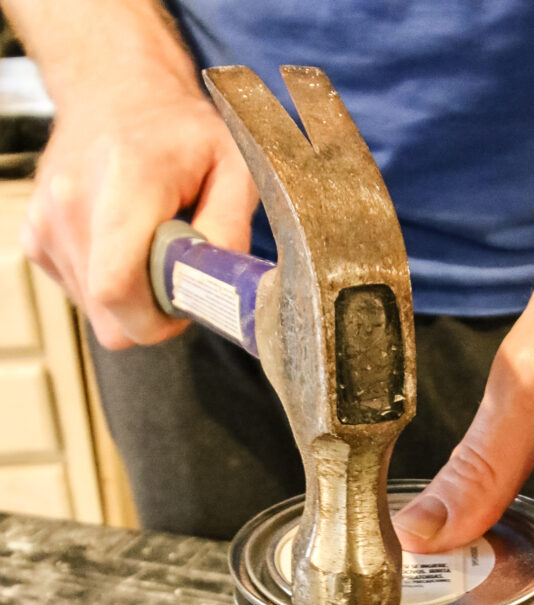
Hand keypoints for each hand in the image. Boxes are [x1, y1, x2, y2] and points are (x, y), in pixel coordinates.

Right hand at [21, 74, 257, 348]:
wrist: (115, 91)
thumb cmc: (179, 132)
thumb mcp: (233, 168)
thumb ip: (231, 232)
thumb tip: (219, 288)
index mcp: (126, 183)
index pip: (117, 288)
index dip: (156, 320)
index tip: (183, 302)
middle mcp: (73, 203)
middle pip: (108, 317)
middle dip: (149, 317)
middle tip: (174, 278)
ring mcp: (47, 221)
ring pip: (95, 312)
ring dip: (129, 299)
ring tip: (148, 249)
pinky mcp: (35, 236)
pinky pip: (78, 295)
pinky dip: (105, 285)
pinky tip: (121, 245)